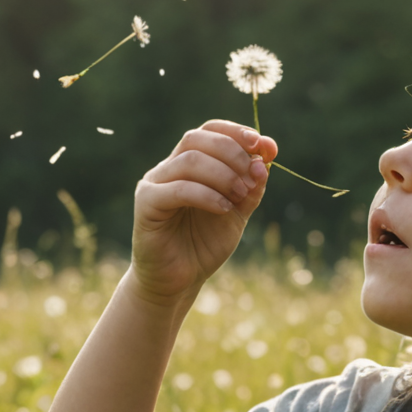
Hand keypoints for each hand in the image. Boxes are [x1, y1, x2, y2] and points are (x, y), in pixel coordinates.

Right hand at [129, 121, 276, 307]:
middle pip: (196, 139)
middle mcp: (169, 168)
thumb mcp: (238, 212)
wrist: (178, 280)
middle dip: (232, 152)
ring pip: (188, 160)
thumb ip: (251, 187)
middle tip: (253, 176)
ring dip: (223, 174)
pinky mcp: (146, 204)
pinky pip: (176, 189)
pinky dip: (206, 195)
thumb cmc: (203, 244)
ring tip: (241, 195)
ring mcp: (154, 184)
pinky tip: (224, 209)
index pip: (210, 131)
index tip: (266, 146)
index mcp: (190, 163)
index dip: (238, 132)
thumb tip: (264, 159)